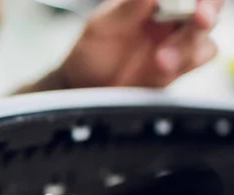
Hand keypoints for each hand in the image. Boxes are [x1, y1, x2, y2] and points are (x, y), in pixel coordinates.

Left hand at [59, 0, 222, 87]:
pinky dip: (190, 59)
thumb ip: (129, 7)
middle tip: (199, 17)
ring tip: (162, 59)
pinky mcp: (180, 63)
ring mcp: (175, 39)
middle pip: (204, 4)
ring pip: (203, 31)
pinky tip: (166, 67)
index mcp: (149, 1)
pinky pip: (201, 55)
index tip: (185, 1)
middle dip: (206, 8)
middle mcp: (168, 15)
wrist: (86, 88)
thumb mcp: (102, 27)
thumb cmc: (90, 55)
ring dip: (190, 42)